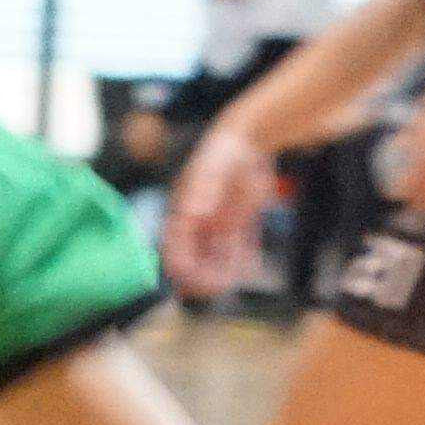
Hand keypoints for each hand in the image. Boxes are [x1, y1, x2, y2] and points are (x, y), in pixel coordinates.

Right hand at [161, 118, 279, 291]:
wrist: (249, 139)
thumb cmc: (223, 150)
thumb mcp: (212, 168)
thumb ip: (203, 190)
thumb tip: (192, 214)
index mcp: (182, 212)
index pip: (173, 250)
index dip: (181, 270)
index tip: (195, 282)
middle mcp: (197, 221)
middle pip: (193, 260)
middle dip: (203, 276)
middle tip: (220, 286)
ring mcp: (217, 223)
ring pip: (216, 258)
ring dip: (223, 272)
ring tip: (236, 279)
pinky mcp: (237, 222)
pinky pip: (238, 248)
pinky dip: (243, 260)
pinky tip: (251, 268)